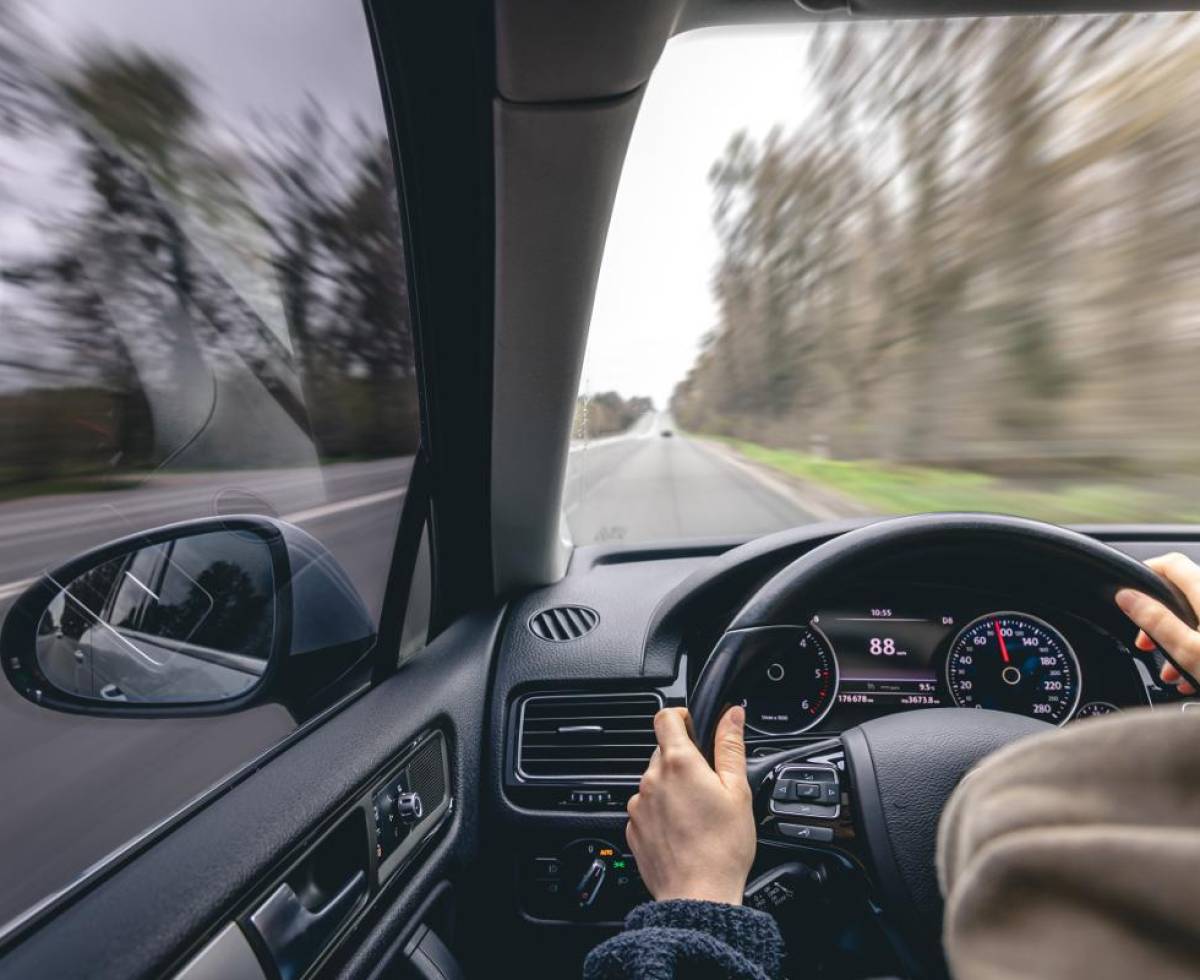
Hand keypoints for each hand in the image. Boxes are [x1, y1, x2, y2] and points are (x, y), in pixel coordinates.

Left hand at [625, 706, 755, 905]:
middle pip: (663, 752)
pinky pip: (647, 807)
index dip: (681, 716)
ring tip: (698, 813)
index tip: (694, 726)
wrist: (698, 896)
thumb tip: (732, 715)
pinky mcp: (633, 827)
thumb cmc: (723, 848)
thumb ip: (731, 746)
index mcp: (679, 762)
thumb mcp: (738, 791)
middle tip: (709, 784)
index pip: (665, 717)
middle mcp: (652, 778)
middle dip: (684, 760)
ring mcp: (639, 804)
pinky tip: (683, 830)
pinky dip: (662, 811)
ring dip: (672, 787)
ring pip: (655, 781)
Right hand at [1115, 552, 1199, 695]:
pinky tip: (1193, 678)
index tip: (1125, 594)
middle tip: (1146, 644)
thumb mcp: (1189, 649)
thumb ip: (1155, 620)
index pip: (1170, 564)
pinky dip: (1198, 649)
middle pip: (1182, 595)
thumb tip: (1125, 597)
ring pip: (1197, 619)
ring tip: (1171, 672)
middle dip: (1157, 620)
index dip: (1144, 573)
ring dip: (1178, 641)